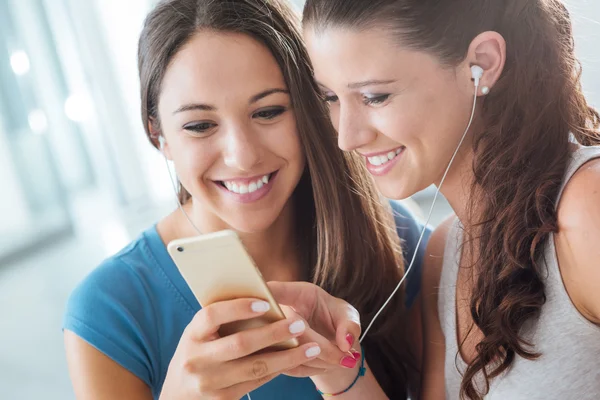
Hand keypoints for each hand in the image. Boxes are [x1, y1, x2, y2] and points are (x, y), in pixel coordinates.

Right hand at [159, 298, 320, 399]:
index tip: (265, 303)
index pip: (213, 315)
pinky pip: (256, 382)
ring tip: (311, 348)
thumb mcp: (199, 334)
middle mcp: (196, 359)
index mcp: (191, 334)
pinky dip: (277, 370)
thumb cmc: (197, 352)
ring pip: (255, 367)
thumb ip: (221, 319)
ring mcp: (209, 383)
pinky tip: (294, 361)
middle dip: (274, 333)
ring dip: (287, 357)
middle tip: (300, 324)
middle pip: (241, 343)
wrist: (178, 395)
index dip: (239, 308)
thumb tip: (261, 299)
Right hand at [268, 282, 361, 377]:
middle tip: (346, 356)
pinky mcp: (272, 358)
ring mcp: (270, 337)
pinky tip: (327, 364)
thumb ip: (350, 324)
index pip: (276, 291)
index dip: (267, 295)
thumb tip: (345, 342)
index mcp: (295, 294)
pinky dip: (313, 370)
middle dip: (321, 348)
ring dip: (318, 362)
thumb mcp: (347, 315)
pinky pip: (290, 369)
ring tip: (341, 359)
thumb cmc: (335, 319)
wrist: (329, 342)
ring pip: (288, 354)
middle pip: (287, 331)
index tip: (266, 301)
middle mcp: (277, 314)